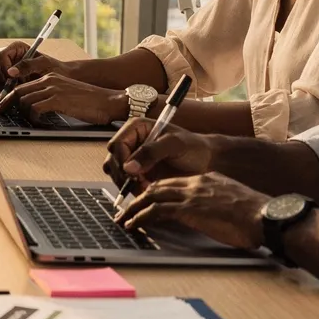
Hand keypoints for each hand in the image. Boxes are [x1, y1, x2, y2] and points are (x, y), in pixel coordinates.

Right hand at [0, 44, 78, 90]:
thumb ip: (27, 65)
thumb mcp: (43, 64)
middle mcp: (10, 57)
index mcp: (16, 48)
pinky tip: (15, 92)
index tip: (11, 78)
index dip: (3, 68)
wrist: (60, 77)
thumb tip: (10, 72)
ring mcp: (8, 68)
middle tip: (10, 85)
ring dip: (2, 84)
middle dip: (0, 76)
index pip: (0, 56)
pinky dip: (4, 89)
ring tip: (16, 89)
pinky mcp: (9, 79)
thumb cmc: (54, 67)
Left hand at [10, 73, 128, 125]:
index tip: (2, 105)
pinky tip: (39, 123)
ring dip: (22, 113)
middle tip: (1, 112)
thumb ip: (51, 96)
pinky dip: (33, 118)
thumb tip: (35, 108)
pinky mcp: (58, 99)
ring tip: (27, 121)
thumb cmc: (90, 101)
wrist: (109, 101)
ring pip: (24, 100)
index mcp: (50, 77)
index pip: (23, 85)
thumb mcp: (67, 94)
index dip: (9, 96)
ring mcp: (53, 89)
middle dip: (7, 103)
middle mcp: (49, 80)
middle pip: (19, 91)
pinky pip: (35, 108)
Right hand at [100, 117, 218, 188]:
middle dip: (123, 175)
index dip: (122, 160)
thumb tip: (129, 166)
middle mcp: (131, 141)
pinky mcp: (137, 172)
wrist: (206, 162)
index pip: (117, 144)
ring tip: (145, 187)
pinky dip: (131, 188)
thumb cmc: (194, 148)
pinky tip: (146, 190)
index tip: (134, 174)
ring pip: (115, 172)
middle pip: (112, 159)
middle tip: (140, 184)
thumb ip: (152, 152)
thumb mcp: (175, 145)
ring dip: (126, 183)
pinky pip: (124, 182)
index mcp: (137, 128)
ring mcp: (133, 157)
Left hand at [115, 172, 268, 250]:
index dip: (157, 191)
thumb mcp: (234, 202)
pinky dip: (141, 217)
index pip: (174, 182)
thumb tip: (214, 216)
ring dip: (134, 208)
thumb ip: (218, 204)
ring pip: (152, 196)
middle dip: (139, 197)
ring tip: (123, 218)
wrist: (266, 217)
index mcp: (208, 179)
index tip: (146, 199)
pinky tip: (133, 225)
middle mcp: (196, 183)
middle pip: (159, 186)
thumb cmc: (257, 216)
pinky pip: (156, 211)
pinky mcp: (189, 209)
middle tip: (126, 208)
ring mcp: (191, 195)